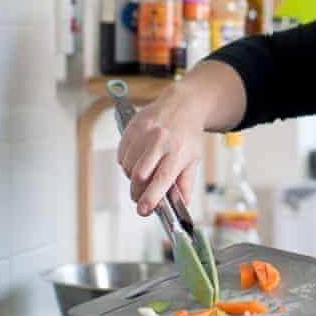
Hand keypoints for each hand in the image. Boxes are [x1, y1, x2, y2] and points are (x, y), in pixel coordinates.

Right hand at [116, 84, 206, 215]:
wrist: (182, 105)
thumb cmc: (188, 133)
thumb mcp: (193, 160)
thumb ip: (185, 184)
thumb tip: (181, 206)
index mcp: (178, 151)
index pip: (162, 178)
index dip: (151, 197)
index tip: (144, 209)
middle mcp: (160, 141)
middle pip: (139, 175)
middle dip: (137, 192)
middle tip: (142, 198)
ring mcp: (144, 133)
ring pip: (128, 167)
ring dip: (133, 178)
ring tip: (145, 172)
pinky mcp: (131, 128)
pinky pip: (121, 156)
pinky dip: (127, 164)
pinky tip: (139, 160)